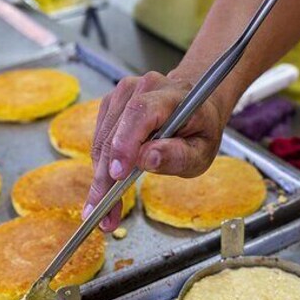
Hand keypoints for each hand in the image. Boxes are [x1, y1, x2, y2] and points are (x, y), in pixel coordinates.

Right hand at [84, 71, 228, 231]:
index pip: (140, 113)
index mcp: (171, 96)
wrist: (194, 108)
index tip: (117, 176)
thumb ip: (177, 156)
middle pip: (115, 132)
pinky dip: (100, 168)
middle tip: (103, 211)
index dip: (124, 143)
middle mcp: (142, 88)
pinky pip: (99, 140)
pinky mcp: (110, 106)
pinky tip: (105, 189)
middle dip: (106, 176)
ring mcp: (123, 95)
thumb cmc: (199, 130)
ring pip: (101, 140)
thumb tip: (147, 159)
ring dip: (99, 178)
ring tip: (103, 209)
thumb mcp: (201, 151)